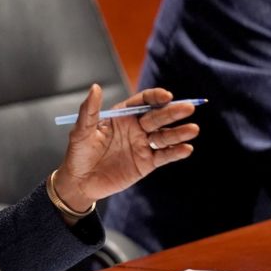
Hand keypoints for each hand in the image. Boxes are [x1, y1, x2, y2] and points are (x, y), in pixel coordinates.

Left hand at [54, 84, 198, 211]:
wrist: (79, 182)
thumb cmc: (78, 154)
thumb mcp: (81, 131)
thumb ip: (89, 111)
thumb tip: (95, 87)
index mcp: (122, 116)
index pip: (143, 102)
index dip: (156, 97)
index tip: (166, 96)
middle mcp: (136, 128)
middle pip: (158, 117)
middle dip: (173, 112)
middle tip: (188, 107)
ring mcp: (143, 145)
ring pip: (164, 136)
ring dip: (179, 132)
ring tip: (192, 130)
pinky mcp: (147, 163)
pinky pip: (164, 156)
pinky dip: (176, 152)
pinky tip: (186, 148)